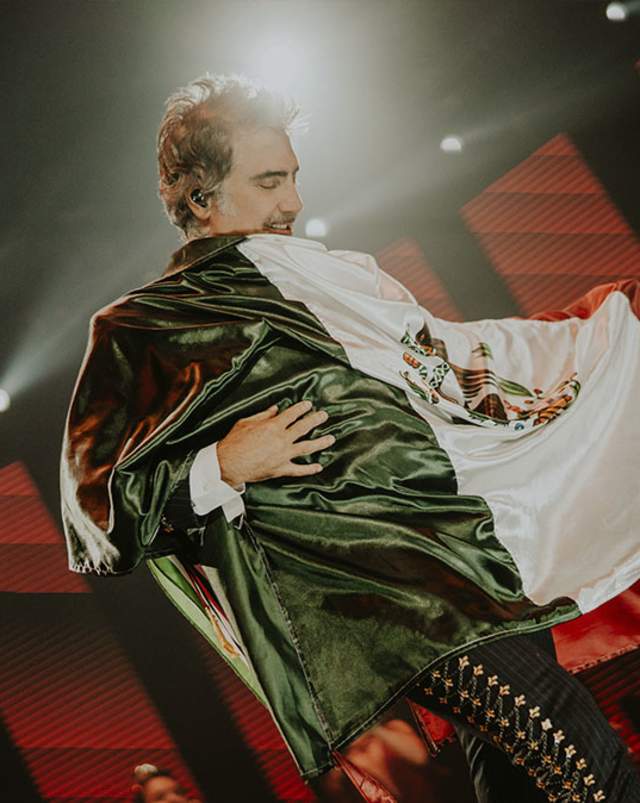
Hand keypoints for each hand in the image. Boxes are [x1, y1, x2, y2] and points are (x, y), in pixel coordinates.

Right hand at [216, 400, 334, 486]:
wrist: (228, 464)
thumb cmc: (234, 442)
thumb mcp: (246, 422)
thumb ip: (263, 415)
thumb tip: (275, 409)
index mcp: (273, 426)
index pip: (292, 414)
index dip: (302, 408)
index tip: (309, 405)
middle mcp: (281, 439)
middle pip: (303, 427)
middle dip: (315, 420)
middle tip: (324, 416)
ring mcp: (283, 455)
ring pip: (307, 447)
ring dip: (320, 442)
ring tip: (331, 438)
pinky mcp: (281, 468)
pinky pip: (298, 470)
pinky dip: (309, 469)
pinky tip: (318, 467)